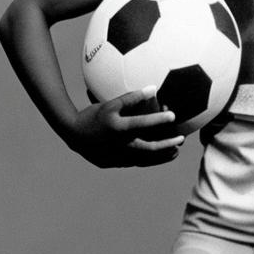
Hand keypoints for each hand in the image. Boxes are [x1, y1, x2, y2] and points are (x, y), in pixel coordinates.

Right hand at [64, 86, 183, 167]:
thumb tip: (153, 88)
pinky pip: (136, 163)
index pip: (143, 123)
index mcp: (118, 128)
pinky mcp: (115, 164)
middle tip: (180, 140)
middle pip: (149, 148)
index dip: (159, 119)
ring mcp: (118, 157)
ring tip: (174, 152)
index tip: (173, 115)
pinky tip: (155, 156)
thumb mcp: (110, 104)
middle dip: (167, 144)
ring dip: (161, 156)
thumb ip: (131, 97)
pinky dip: (149, 160)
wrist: (73, 135)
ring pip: (145, 159)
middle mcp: (120, 145)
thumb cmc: (92, 115)